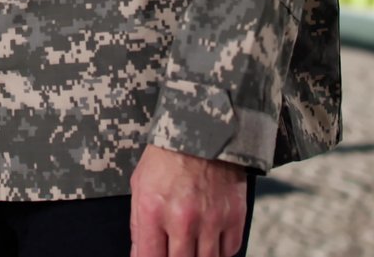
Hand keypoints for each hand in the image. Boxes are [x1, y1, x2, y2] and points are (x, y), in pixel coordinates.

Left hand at [130, 145, 250, 256]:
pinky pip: (229, 250)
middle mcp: (183, 218)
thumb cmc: (167, 157)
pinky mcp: (234, 215)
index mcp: (154, 210)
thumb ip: (139, 225)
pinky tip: (210, 241)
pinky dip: (220, 251)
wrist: (202, 129)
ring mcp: (211, 219)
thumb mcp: (140, 186)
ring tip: (192, 248)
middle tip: (176, 251)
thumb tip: (139, 255)